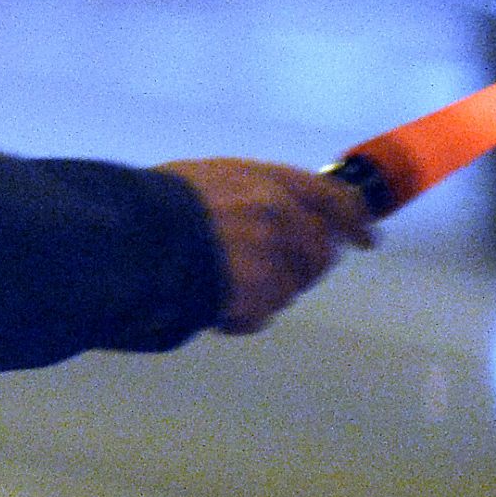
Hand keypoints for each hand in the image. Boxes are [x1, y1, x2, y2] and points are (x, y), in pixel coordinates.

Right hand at [158, 157, 375, 334]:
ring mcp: (270, 256)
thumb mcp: (204, 178)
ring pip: (291, 287)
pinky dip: (244, 318)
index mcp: (265, 182)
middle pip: (318, 251)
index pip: (331, 198)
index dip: (354, 220)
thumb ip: (247, 191)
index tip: (366, 239)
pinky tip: (217, 311)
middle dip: (303, 268)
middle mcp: (279, 216)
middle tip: (271, 278)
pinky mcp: (256, 294)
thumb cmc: (154, 204)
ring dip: (267, 294)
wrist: (129, 240)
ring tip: (228, 292)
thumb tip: (271, 211)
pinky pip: (263, 315)